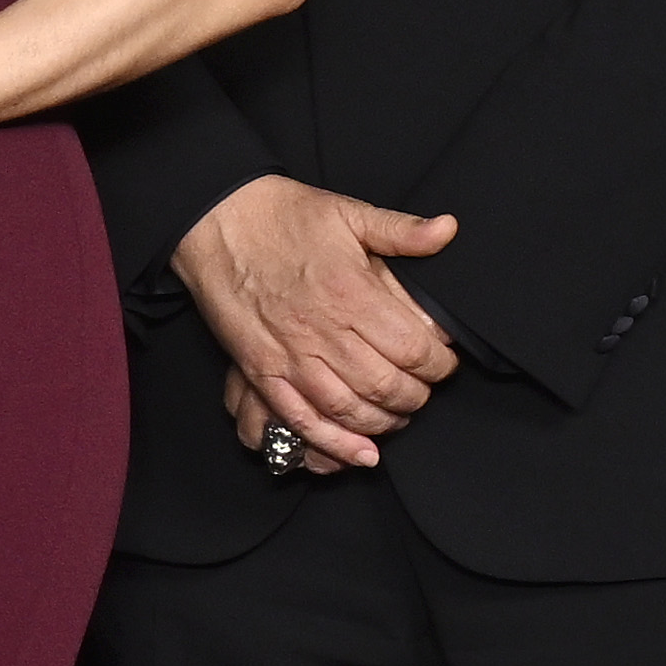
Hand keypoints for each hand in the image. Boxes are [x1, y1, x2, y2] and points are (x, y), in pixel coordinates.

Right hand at [173, 176, 464, 469]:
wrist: (218, 221)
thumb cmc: (284, 216)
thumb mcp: (349, 212)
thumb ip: (401, 231)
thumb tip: (448, 230)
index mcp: (353, 293)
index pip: (414, 349)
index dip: (439, 364)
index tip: (444, 363)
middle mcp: (324, 332)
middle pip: (387, 387)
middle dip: (415, 398)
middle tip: (422, 391)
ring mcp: (291, 356)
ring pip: (349, 410)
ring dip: (381, 424)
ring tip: (395, 418)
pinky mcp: (262, 371)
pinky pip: (301, 419)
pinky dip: (332, 443)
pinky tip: (358, 453)